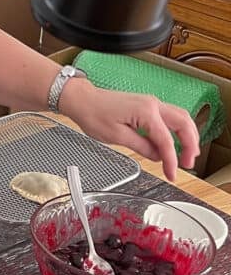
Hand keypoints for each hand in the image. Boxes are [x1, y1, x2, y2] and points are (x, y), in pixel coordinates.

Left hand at [59, 80, 200, 182]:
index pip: (166, 140)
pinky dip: (177, 130)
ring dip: (188, 135)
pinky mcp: (147, 105)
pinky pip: (170, 117)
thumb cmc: (94, 114)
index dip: (172, 160)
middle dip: (191, 144)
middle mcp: (152, 104)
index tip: (172, 174)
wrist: (83, 100)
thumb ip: (141, 147)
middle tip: (188, 164)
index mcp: (146, 112)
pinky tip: (176, 142)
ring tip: (188, 155)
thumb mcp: (117, 137)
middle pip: (184, 123)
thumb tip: (158, 156)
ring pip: (181, 117)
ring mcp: (151, 103)